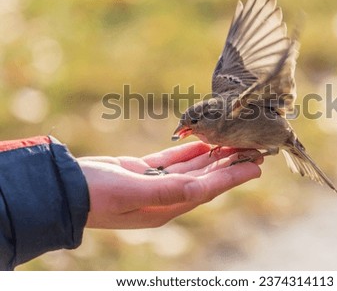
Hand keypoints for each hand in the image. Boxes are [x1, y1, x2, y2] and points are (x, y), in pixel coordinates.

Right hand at [77, 142, 261, 228]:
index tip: (256, 166)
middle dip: (230, 163)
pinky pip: (174, 160)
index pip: (208, 189)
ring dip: (213, 155)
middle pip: (206, 177)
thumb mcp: (131, 192)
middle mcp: (166, 197)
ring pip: (193, 167)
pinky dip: (189, 151)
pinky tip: (203, 143)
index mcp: (167, 206)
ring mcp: (155, 184)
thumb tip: (198, 188)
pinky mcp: (144, 171)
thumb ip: (166, 190)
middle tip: (252, 149)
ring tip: (234, 143)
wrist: (66, 191)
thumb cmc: (96, 194)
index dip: (233, 177)